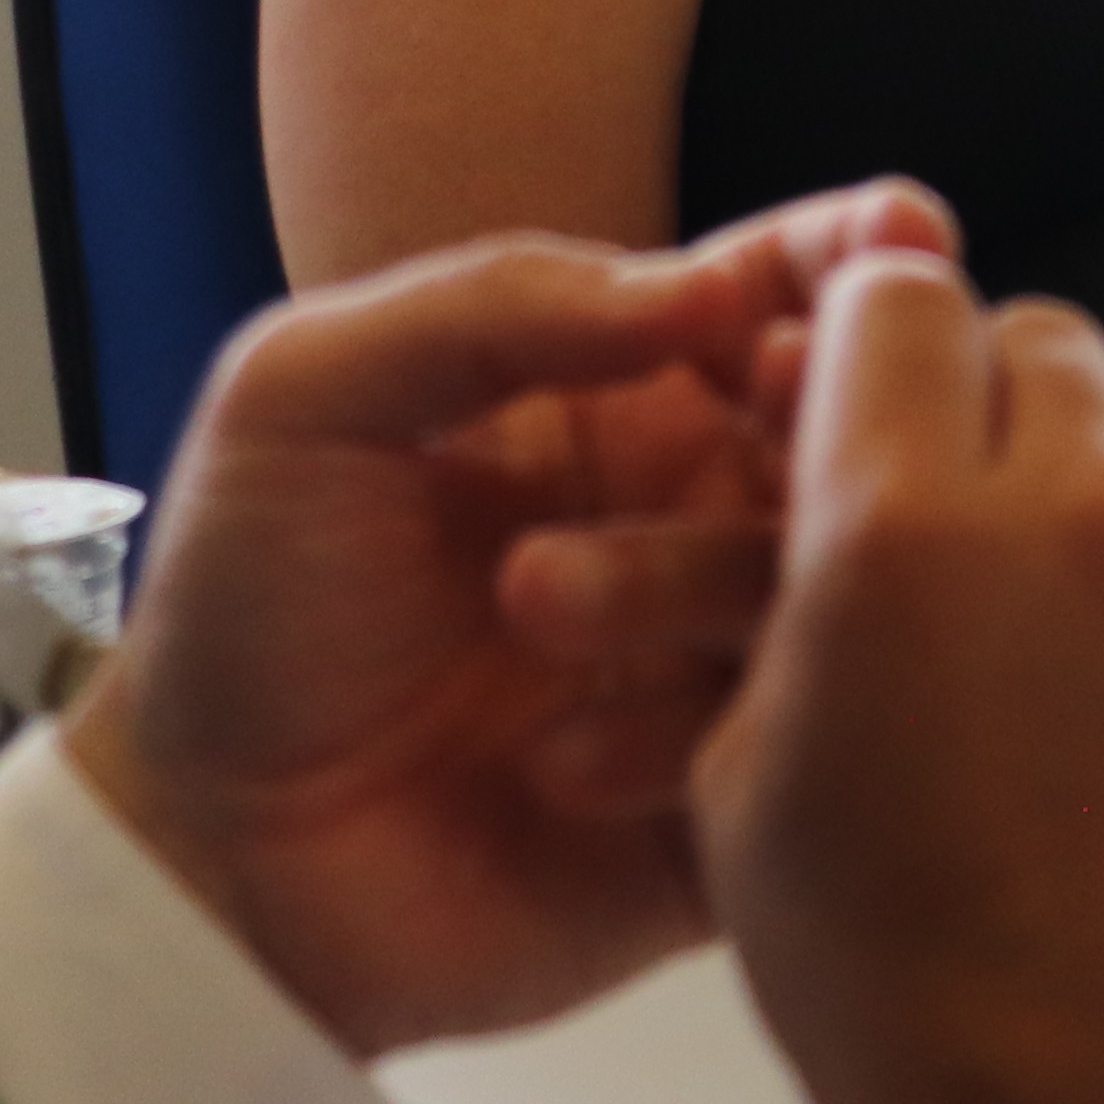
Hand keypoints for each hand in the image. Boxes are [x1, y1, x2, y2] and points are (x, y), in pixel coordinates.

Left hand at [62, 180, 960, 1058]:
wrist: (205, 858)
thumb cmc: (247, 609)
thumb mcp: (308, 400)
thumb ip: (493, 304)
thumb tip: (713, 286)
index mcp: (636, 395)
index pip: (798, 288)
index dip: (869, 255)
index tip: (899, 246)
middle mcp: (712, 510)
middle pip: (878, 425)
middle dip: (849, 408)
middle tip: (756, 427)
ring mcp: (736, 655)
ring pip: (850, 582)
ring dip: (708, 579)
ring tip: (534, 615)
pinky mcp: (746, 795)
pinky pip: (818, 749)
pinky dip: (711, 736)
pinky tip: (567, 765)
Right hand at [700, 259, 1103, 1103]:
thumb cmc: (901, 990)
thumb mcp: (751, 766)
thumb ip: (805, 579)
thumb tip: (834, 463)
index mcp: (910, 532)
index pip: (900, 298)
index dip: (873, 341)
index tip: (872, 379)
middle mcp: (1089, 520)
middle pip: (1047, 349)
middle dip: (995, 415)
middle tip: (972, 526)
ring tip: (1071, 673)